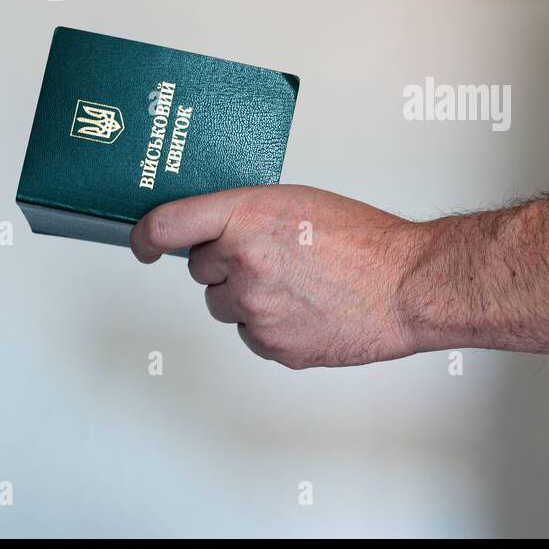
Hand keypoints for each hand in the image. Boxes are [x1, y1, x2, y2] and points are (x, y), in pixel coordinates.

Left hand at [129, 185, 426, 368]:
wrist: (407, 285)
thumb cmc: (367, 241)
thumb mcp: (298, 202)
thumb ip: (248, 215)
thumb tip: (214, 230)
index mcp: (247, 217)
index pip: (167, 226)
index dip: (145, 237)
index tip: (141, 244)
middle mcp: (243, 262)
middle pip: (199, 269)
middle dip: (225, 263)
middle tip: (272, 257)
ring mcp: (255, 309)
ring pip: (223, 306)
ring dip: (246, 297)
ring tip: (297, 284)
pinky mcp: (272, 345)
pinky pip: (251, 335)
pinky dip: (271, 325)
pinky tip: (306, 308)